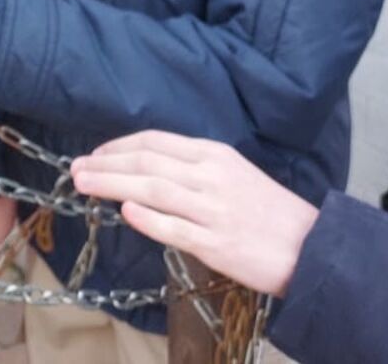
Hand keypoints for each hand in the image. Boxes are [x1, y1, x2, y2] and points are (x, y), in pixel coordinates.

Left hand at [70, 132, 317, 297]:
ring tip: (85, 184)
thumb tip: (147, 171)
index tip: (95, 155)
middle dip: (106, 163)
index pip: (156, 141)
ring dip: (113, 184)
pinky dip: (149, 217)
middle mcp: (211, 176)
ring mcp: (214, 209)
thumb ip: (193, 169)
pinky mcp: (218, 243)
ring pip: (154, 188)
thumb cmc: (269, 212)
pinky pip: (176, 227)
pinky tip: (126, 211)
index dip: (119, 146)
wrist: (312, 246)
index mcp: (214, 154)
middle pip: (148, 161)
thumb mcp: (233, 174)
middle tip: (75, 170)